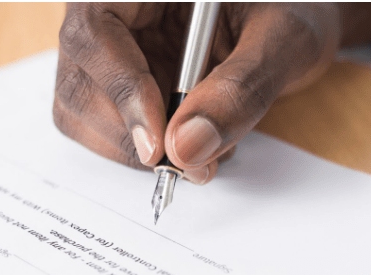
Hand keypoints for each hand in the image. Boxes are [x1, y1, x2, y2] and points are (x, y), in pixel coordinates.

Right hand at [54, 3, 370, 183]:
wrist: (292, 22)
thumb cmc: (291, 11)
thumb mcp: (284, 39)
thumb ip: (241, 89)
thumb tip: (187, 148)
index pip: (96, 31)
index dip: (122, 92)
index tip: (158, 146)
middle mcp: (114, 11)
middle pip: (78, 79)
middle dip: (129, 134)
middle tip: (188, 163)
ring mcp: (109, 50)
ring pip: (81, 110)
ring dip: (133, 149)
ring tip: (200, 149)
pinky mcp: (115, 83)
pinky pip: (103, 127)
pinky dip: (141, 151)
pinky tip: (186, 140)